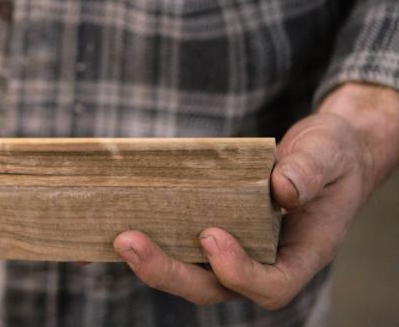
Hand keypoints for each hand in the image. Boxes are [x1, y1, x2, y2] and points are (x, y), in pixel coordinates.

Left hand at [114, 82, 398, 309]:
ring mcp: (232, 253)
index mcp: (299, 255)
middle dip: (169, 271)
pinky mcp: (207, 235)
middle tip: (127, 241)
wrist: (321, 155)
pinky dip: (148, 241)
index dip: (239, 272)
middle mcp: (262, 262)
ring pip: (189, 274)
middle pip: (213, 288)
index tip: (211, 236)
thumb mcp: (328, 153)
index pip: (271, 285)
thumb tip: (284, 189)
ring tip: (114, 236)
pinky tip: (111, 227)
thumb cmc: (330, 157)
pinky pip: (177, 247)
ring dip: (151, 260)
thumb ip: (310, 169)